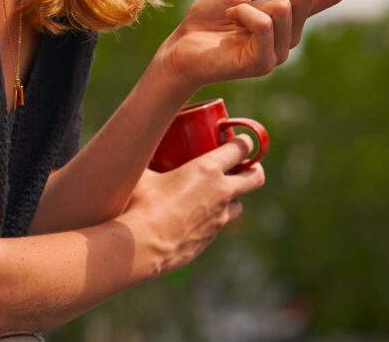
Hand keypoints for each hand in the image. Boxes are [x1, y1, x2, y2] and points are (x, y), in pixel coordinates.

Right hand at [121, 135, 265, 278]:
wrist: (142, 247)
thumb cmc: (140, 205)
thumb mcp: (142, 173)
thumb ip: (144, 159)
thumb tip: (134, 149)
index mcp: (207, 170)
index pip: (241, 149)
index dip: (244, 142)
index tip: (240, 140)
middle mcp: (220, 192)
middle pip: (255, 177)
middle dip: (252, 168)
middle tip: (240, 165)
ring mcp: (219, 218)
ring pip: (240, 204)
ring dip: (233, 196)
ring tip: (216, 192)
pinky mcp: (211, 238)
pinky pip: (220, 223)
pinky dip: (214, 217)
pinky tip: (196, 215)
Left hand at [157, 0, 351, 89]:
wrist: (182, 45)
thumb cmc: (211, 17)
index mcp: (291, 15)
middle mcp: (291, 33)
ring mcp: (280, 50)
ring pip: (284, 7)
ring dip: (251, 1)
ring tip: (233, 13)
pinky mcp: (264, 62)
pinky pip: (263, 23)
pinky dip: (243, 13)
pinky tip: (231, 21)